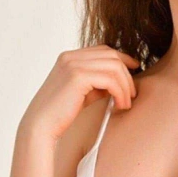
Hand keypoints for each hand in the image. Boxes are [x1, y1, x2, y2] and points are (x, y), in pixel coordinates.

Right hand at [20, 45, 140, 141]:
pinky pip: (110, 79)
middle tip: (132, 94)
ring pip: (114, 66)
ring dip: (126, 85)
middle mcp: (70, 56)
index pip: (104, 50)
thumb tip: (122, 78)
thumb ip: (99, 82)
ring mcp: (73, 64)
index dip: (123, 58)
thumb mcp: (84, 92)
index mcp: (69, 57)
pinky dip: (120, 92)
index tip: (136, 70)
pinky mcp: (78, 76)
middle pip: (112, 55)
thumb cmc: (62, 113)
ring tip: (126, 103)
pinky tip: (120, 105)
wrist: (42, 126)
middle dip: (127, 74)